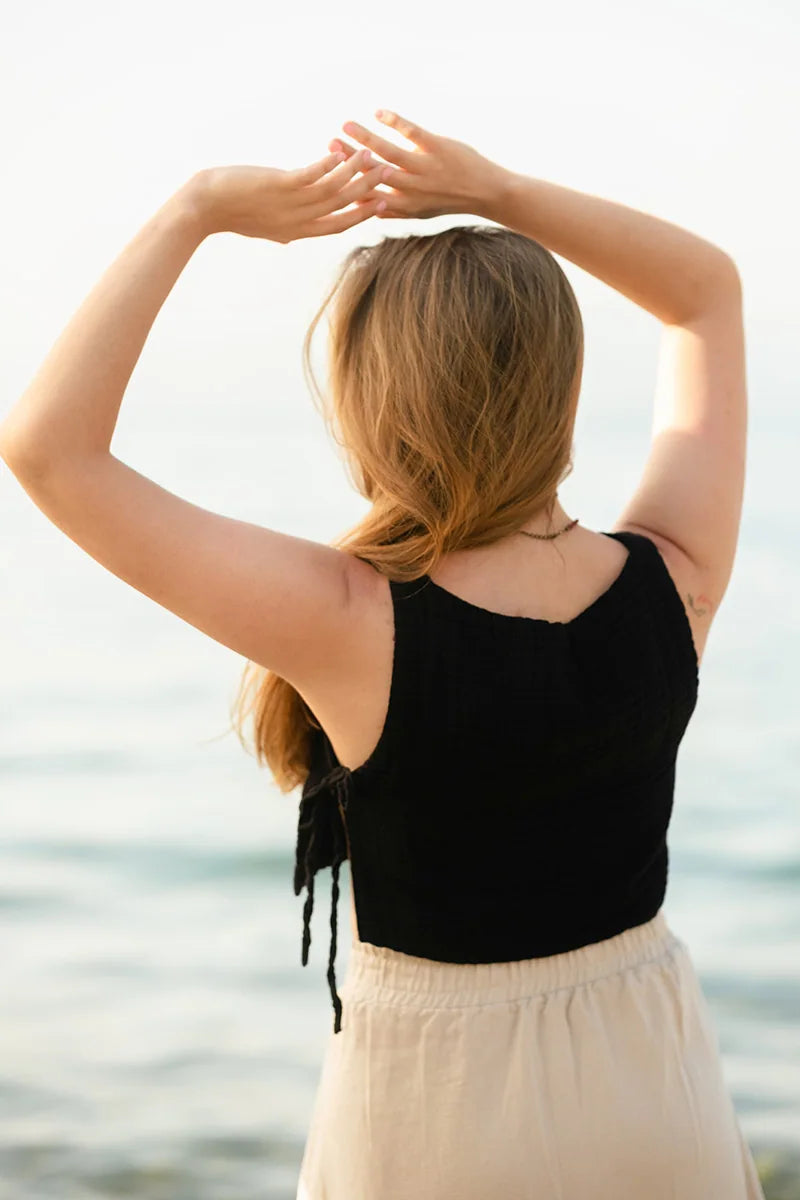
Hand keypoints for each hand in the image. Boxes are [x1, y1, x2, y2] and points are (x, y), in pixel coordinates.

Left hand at [187, 149, 388, 242]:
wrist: (204, 207)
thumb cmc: (230, 214)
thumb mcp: (263, 229)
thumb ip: (283, 230)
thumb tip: (292, 238)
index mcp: (297, 231)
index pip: (337, 225)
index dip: (361, 214)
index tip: (382, 203)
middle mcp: (297, 221)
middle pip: (341, 206)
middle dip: (366, 190)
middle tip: (388, 174)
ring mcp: (289, 204)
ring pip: (331, 190)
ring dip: (353, 171)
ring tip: (370, 155)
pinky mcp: (278, 185)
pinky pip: (311, 175)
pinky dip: (328, 164)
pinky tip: (339, 151)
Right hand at [328, 110, 511, 220]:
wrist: (487, 192)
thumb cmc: (451, 200)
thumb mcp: (421, 211)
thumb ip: (395, 209)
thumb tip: (366, 206)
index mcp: (405, 205)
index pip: (369, 195)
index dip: (348, 183)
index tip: (328, 170)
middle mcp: (412, 189)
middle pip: (373, 172)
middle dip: (349, 158)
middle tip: (330, 142)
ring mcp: (425, 168)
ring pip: (388, 152)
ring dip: (364, 137)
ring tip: (346, 124)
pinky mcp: (437, 148)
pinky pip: (411, 132)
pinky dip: (393, 121)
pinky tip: (378, 112)